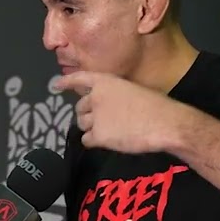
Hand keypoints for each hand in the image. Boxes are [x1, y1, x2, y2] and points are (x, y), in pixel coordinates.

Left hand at [53, 71, 191, 153]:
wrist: (164, 123)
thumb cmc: (156, 106)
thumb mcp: (132, 91)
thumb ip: (115, 95)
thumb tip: (110, 106)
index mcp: (106, 82)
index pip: (80, 79)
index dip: (66, 82)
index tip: (55, 85)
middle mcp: (96, 97)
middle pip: (79, 107)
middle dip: (86, 113)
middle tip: (100, 120)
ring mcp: (96, 117)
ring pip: (81, 124)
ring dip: (90, 127)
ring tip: (109, 130)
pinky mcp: (98, 135)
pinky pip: (86, 139)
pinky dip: (93, 141)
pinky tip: (107, 141)